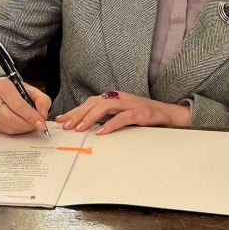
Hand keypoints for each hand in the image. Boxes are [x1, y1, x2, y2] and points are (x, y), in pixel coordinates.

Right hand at [0, 77, 50, 135]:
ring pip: (6, 126)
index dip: (30, 116)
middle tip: (37, 126)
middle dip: (26, 124)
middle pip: (10, 117)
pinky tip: (21, 126)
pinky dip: (15, 131)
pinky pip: (2, 130)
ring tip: (30, 126)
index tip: (41, 122)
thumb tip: (42, 115)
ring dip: (22, 129)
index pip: (17, 104)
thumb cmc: (15, 90)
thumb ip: (41, 100)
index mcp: (2, 85)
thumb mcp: (30, 90)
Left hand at [55, 91, 190, 134]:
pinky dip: (109, 125)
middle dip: (78, 114)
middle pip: (93, 103)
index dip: (75, 111)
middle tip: (66, 126)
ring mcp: (129, 104)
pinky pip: (121, 118)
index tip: (61, 119)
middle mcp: (119, 97)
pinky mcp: (139, 112)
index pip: (89, 102)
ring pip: (104, 107)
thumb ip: (105, 117)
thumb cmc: (141, 114)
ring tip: (79, 128)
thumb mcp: (120, 113)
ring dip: (89, 118)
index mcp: (112, 97)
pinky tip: (100, 132)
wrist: (167, 113)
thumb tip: (85, 125)